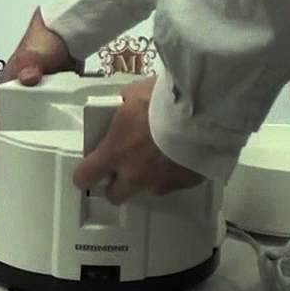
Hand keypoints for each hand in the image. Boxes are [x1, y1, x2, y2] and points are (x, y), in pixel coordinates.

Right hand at [0, 9, 74, 180]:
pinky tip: (58, 151)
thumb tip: (28, 77)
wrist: (64, 29)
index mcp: (2, 94)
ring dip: (26, 149)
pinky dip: (46, 138)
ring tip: (35, 172)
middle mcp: (13, 100)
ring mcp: (31, 101)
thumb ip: (29, 62)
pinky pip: (44, 124)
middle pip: (5, 133)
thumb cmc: (41, 43)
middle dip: (4, 156)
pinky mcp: (49, 101)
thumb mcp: (32, 53)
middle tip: (13, 180)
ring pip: (24, 131)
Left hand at [71, 77, 203, 203]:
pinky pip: (172, 184)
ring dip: (146, 179)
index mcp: (115, 152)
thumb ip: (122, 108)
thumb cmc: (163, 100)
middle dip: (116, 184)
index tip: (89, 169)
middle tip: (123, 167)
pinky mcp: (185, 184)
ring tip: (159, 156)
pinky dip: (173, 173)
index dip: (84, 175)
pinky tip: (180, 155)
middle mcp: (135, 175)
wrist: (204, 111)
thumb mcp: (133, 94)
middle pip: (115, 196)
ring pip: (146, 191)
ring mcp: (161, 183)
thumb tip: (122, 107)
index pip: (85, 177)